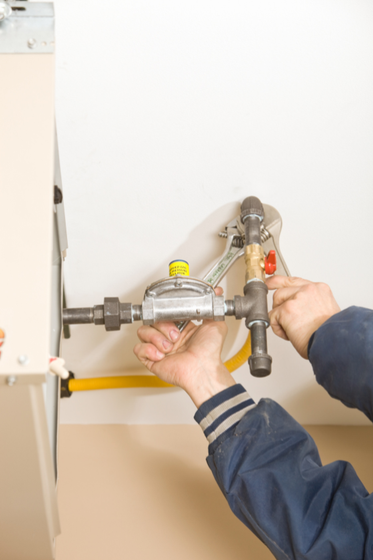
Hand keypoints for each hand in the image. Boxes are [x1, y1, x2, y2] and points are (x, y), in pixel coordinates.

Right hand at [133, 289, 235, 406]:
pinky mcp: (151, 359)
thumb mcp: (215, 324)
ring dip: (156, 338)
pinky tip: (161, 354)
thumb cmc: (209, 352)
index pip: (164, 312)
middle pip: (152, 320)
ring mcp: (159, 348)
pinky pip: (138, 348)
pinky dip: (148, 350)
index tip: (172, 315)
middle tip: (175, 335)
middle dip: (163, 326)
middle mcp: (168, 337)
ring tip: (169, 347)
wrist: (202, 368)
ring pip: (143, 332)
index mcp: (180, 327)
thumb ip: (213, 308)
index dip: (166, 312)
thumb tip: (216, 292)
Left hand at [266, 276, 340, 358]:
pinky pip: (272, 318)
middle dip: (278, 306)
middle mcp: (308, 290)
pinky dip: (279, 329)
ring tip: (294, 330)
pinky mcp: (287, 309)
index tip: (269, 282)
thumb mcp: (326, 310)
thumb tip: (299, 308)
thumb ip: (311, 303)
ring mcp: (296, 298)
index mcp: (319, 289)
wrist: (333, 344)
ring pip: (276, 305)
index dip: (278, 282)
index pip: (293, 281)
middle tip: (283, 319)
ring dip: (280, 319)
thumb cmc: (330, 334)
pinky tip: (290, 334)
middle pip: (281, 291)